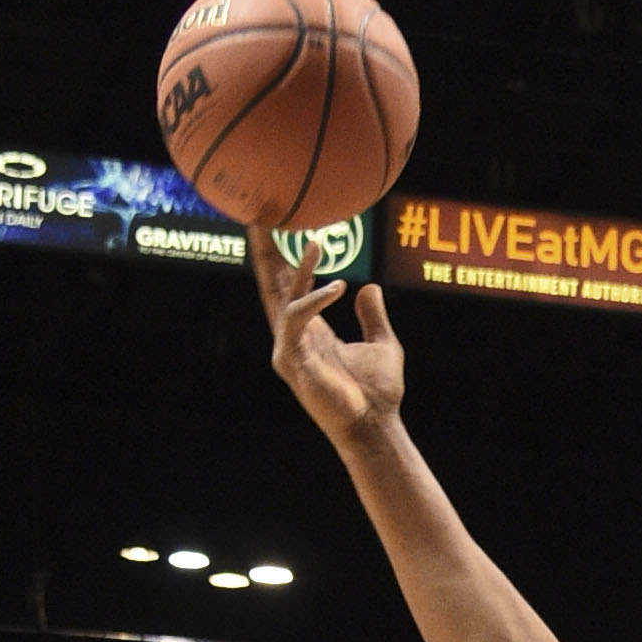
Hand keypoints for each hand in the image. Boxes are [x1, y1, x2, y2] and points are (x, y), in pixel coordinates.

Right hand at [250, 230, 403, 443]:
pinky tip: (337, 287)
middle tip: (260, 213)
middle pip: (272, 285)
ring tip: (316, 239)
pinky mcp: (292, 361)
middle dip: (267, 250)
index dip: (286, 257)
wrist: (376, 428)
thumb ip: (372, 315)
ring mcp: (289, 349)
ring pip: (283, 297)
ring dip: (298, 266)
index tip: (282, 225)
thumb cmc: (378, 394)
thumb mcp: (382, 345)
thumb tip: (369, 286)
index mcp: (311, 331)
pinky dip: (314, 300)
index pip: (290, 286)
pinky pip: (297, 320)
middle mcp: (293, 336)